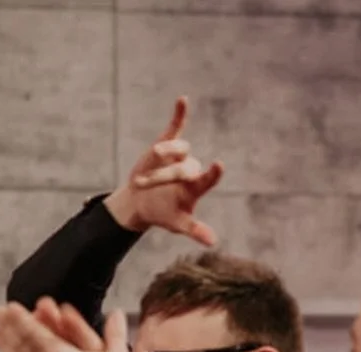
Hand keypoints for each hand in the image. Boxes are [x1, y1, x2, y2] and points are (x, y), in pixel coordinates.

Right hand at [104, 96, 223, 244]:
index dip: (213, 173)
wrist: (141, 202)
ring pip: (175, 148)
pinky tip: (183, 99)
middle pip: (183, 167)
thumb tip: (213, 242)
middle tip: (143, 184)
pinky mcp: (167, 143)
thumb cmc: (162, 214)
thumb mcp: (177, 223)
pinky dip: (179, 114)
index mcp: (195, 188)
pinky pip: (176, 127)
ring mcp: (179, 156)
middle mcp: (191, 169)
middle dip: (162, 176)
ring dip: (160, 156)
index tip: (219, 165)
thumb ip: (194, 230)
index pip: (207, 180)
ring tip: (142, 173)